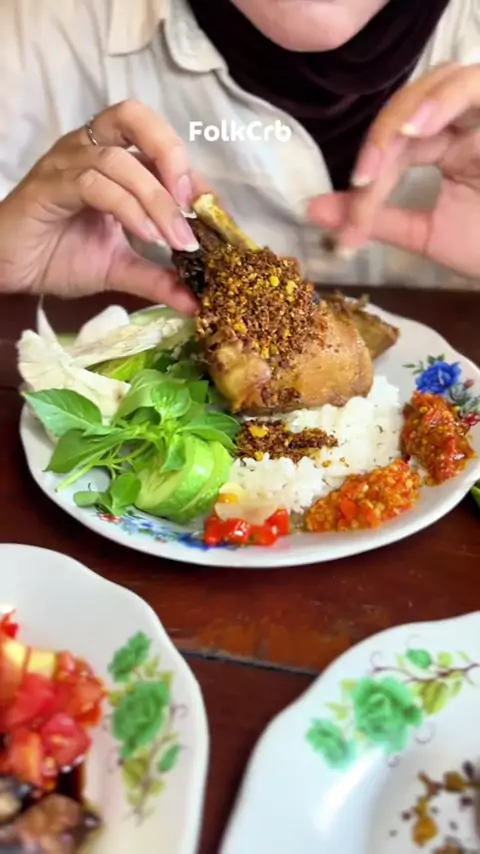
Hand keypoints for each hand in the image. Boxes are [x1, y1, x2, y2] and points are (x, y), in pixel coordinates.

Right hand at [0, 100, 205, 310]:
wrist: (9, 270)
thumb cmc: (58, 257)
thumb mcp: (120, 268)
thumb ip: (158, 279)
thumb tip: (197, 301)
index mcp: (110, 158)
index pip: (156, 143)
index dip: (188, 171)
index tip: (211, 213)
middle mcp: (88, 148)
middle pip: (135, 117)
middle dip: (172, 154)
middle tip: (192, 203)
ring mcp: (66, 163)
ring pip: (119, 159)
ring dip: (156, 200)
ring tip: (175, 240)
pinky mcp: (48, 186)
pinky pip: (94, 183)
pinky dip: (127, 208)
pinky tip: (145, 236)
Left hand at [308, 63, 479, 278]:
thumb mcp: (425, 235)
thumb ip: (374, 217)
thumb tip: (312, 210)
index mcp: (449, 145)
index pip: (398, 143)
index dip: (369, 173)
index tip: (348, 226)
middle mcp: (468, 121)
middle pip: (416, 100)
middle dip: (382, 138)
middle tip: (362, 180)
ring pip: (447, 79)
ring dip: (413, 108)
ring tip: (391, 146)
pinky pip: (477, 85)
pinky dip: (447, 99)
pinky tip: (418, 129)